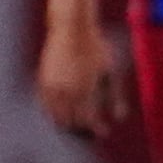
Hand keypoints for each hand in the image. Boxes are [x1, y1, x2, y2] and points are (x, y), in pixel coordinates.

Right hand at [34, 12, 129, 138]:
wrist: (71, 28)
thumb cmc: (96, 48)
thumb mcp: (110, 72)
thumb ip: (115, 97)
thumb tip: (119, 118)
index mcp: (84, 89)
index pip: (88, 120)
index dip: (96, 130)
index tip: (104, 132)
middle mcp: (65, 91)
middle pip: (71, 123)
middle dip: (81, 132)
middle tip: (91, 134)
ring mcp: (51, 87)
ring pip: (56, 116)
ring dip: (68, 125)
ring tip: (79, 126)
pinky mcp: (42, 81)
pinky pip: (46, 105)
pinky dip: (55, 113)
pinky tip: (65, 113)